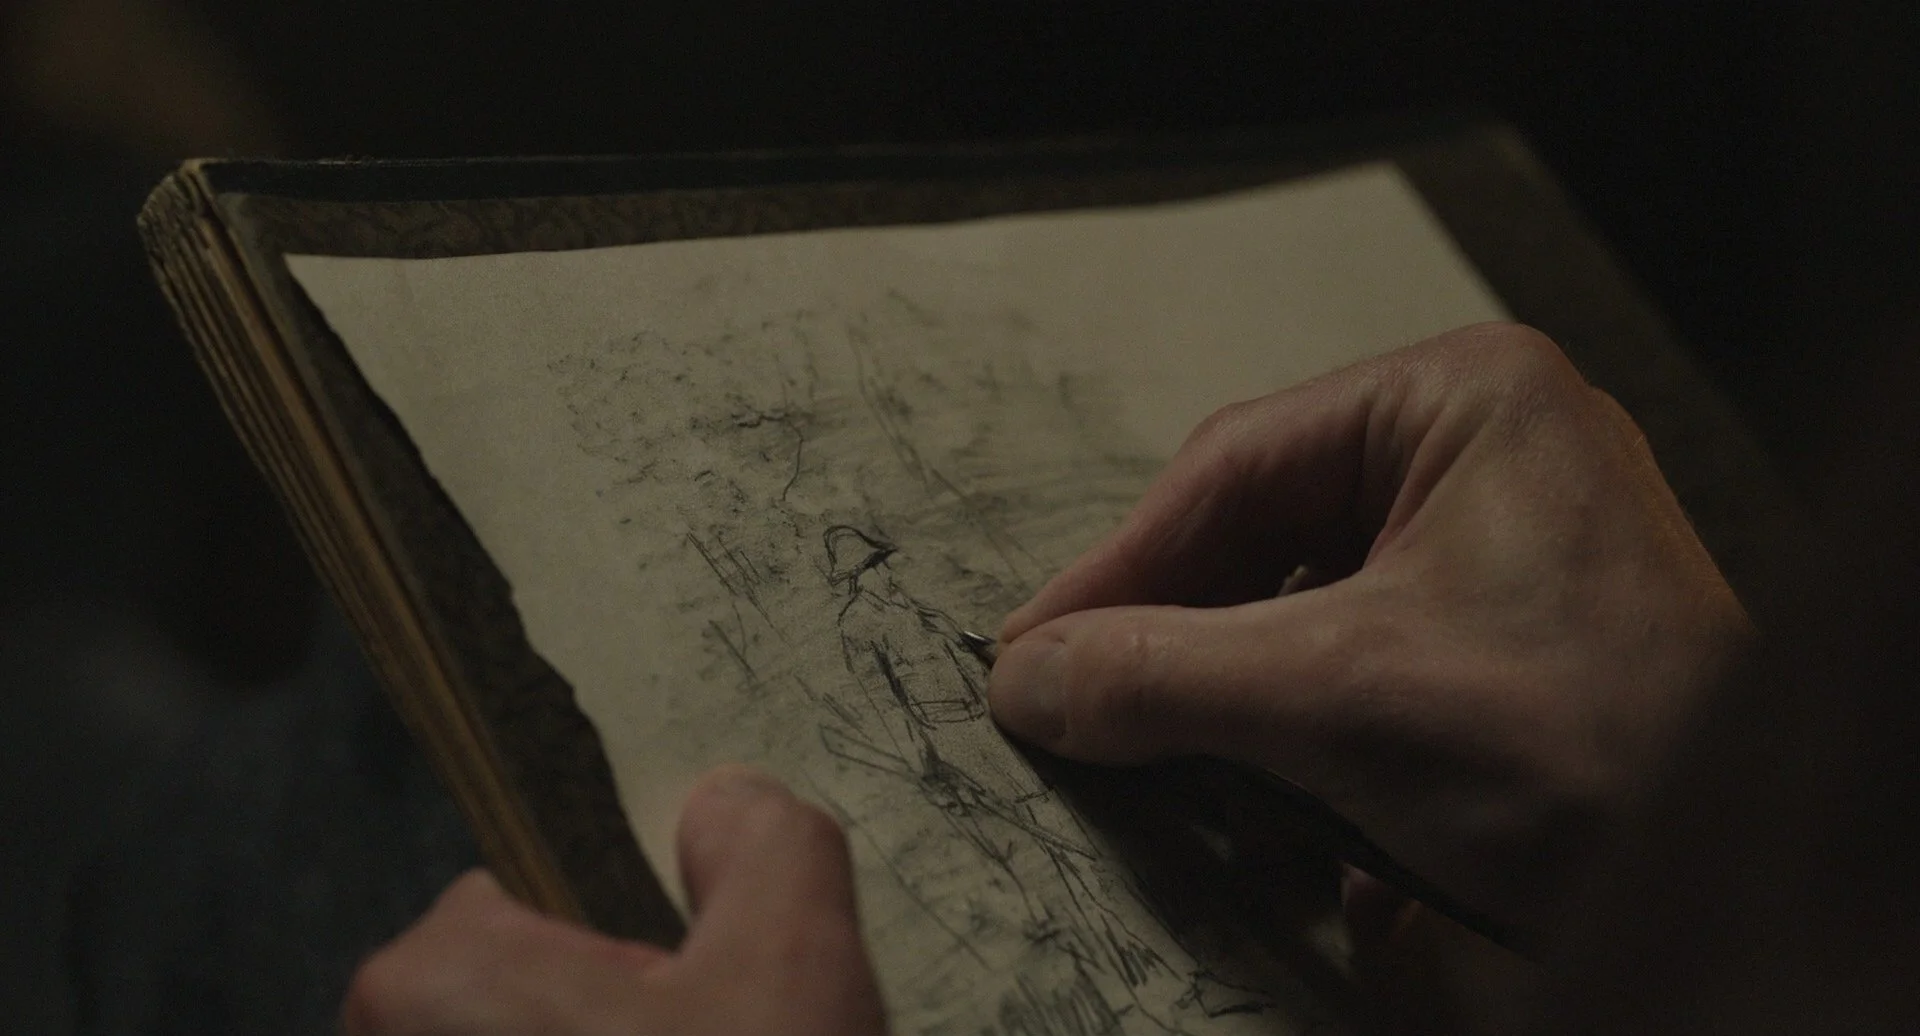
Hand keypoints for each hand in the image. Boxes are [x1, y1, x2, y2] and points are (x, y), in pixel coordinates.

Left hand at [340, 766, 887, 1035]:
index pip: (514, 892)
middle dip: (606, 1005)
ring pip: (531, 1035)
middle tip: (704, 1027)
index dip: (612, 922)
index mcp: (432, 982)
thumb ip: (768, 847)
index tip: (673, 964)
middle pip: (518, 985)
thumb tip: (729, 803)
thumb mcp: (790, 972)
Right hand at [987, 322, 1750, 942]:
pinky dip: (1298, 732)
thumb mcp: (1342, 699)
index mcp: (1464, 400)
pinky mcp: (1503, 643)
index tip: (1029, 650)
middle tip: (1080, 709)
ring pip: (1302, 606)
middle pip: (1263, 534)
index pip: (1233, 467)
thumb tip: (1028, 678)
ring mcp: (1500, 549)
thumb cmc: (1601, 752)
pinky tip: (1269, 805)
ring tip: (1165, 766)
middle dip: (1178, 639)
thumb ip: (1163, 674)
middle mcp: (1485, 454)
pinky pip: (1356, 661)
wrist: (1742, 891)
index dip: (1117, 568)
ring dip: (1232, 699)